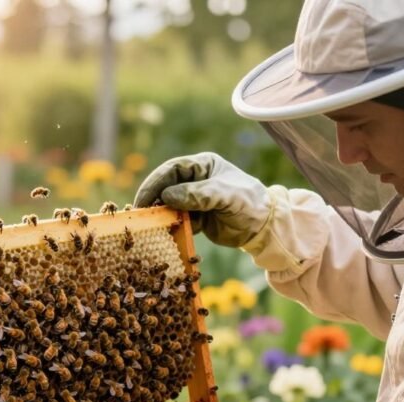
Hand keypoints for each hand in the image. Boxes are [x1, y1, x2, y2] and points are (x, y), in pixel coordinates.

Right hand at [133, 152, 273, 247]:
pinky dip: (169, 226)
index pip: (172, 170)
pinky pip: (177, 220)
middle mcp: (196, 180)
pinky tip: (162, 233)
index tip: (145, 198)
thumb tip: (168, 196)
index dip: (156, 182)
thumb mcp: (225, 195)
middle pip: (166, 186)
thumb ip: (198, 194)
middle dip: (153, 199)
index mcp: (203, 166)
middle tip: (140, 213)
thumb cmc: (248, 203)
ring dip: (159, 214)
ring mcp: (194, 199)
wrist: (264, 227)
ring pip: (169, 204)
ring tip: (148, 225)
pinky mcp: (196, 217)